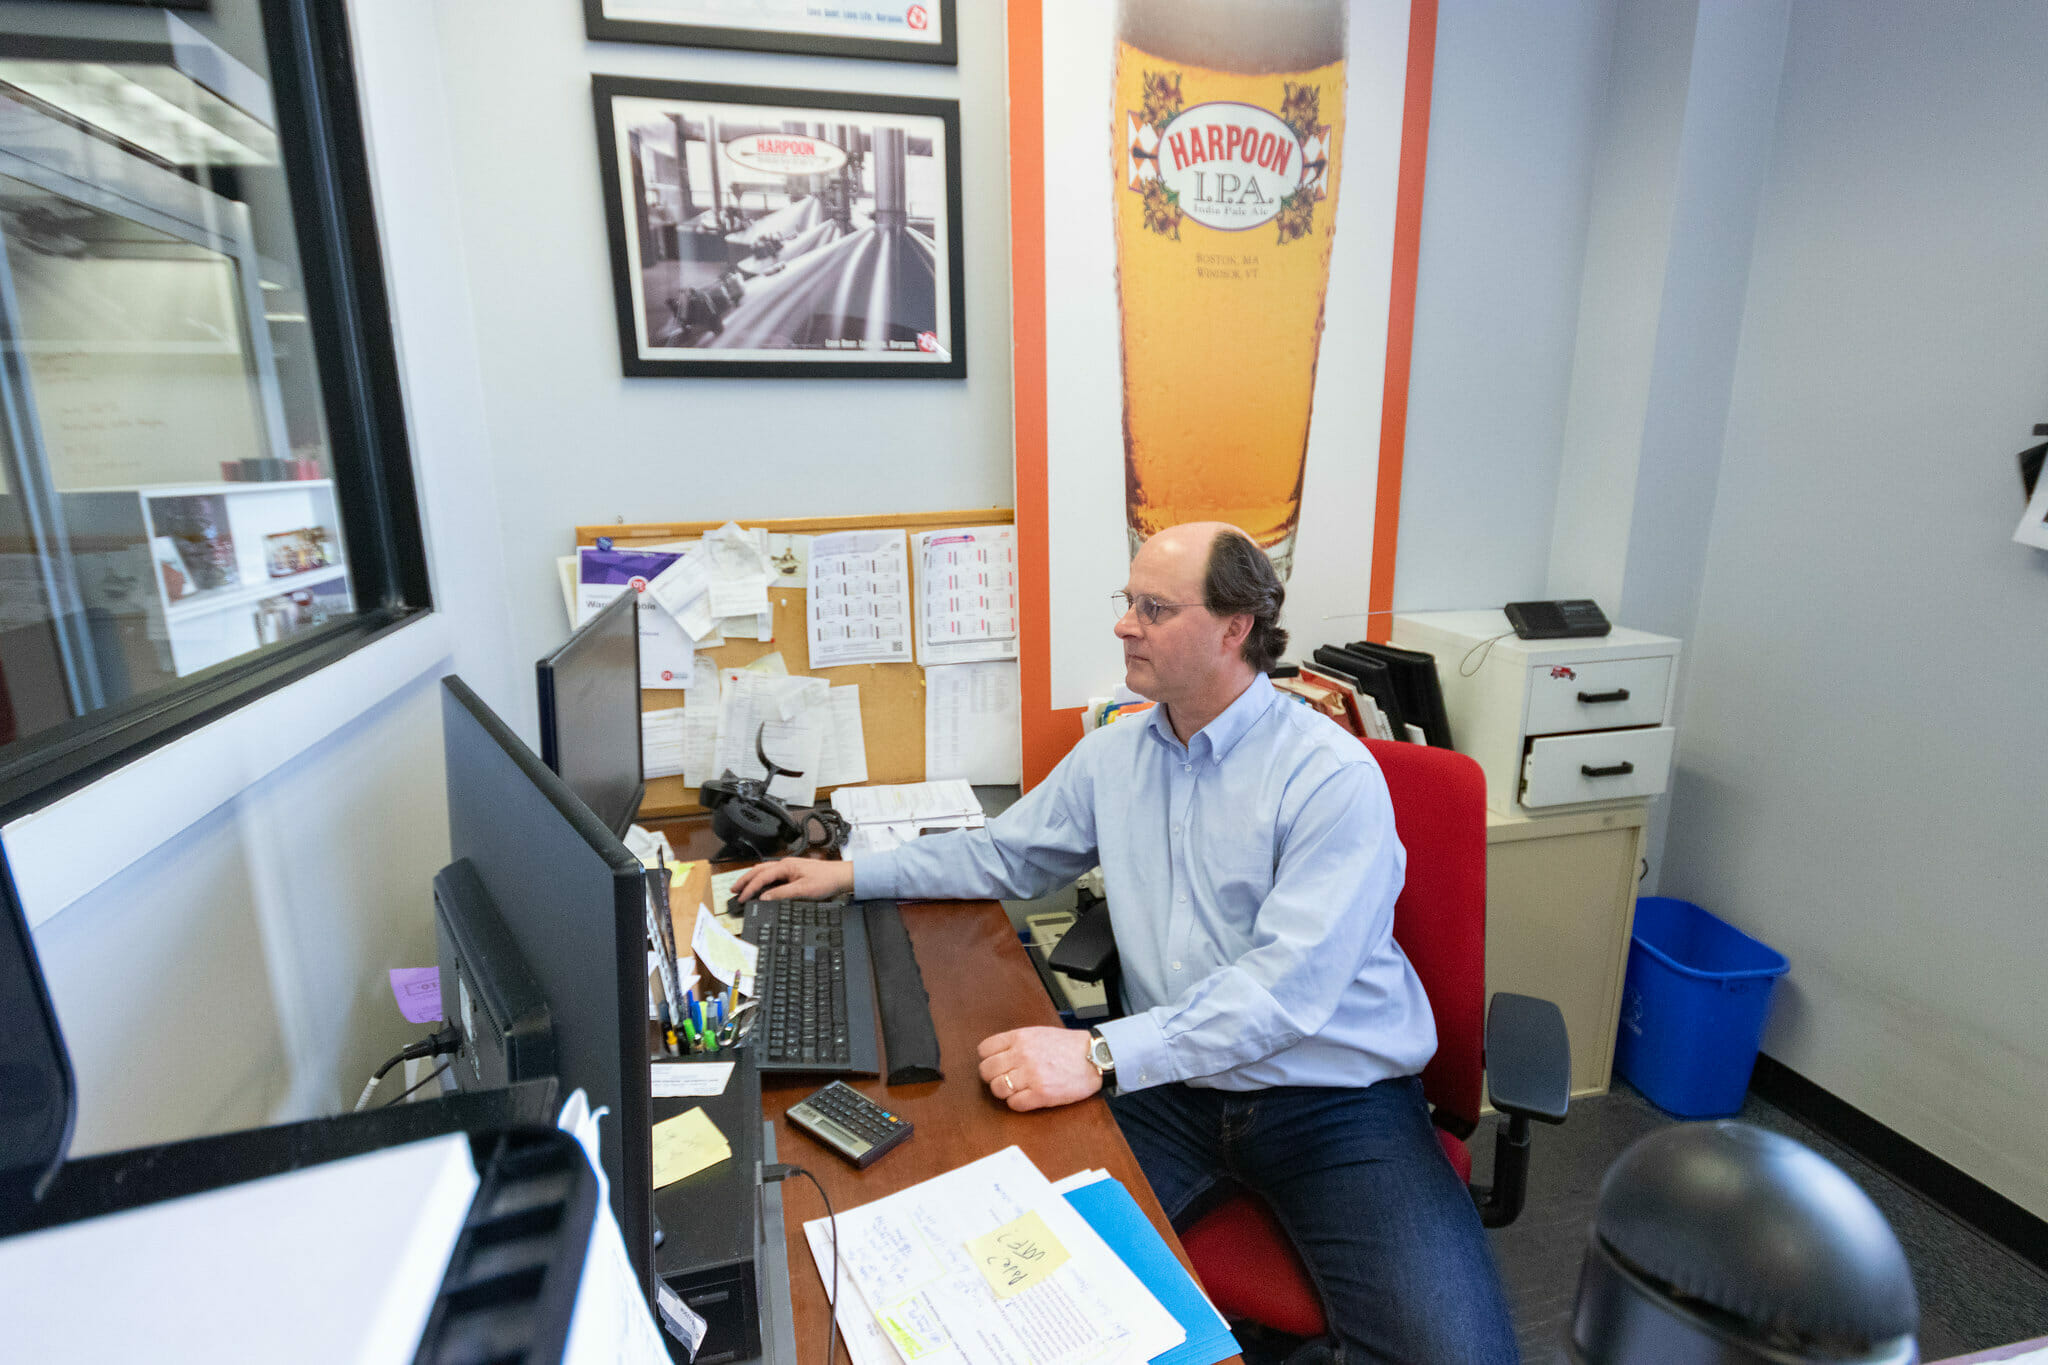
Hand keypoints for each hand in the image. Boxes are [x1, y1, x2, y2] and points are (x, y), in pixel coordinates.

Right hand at [728, 857, 854, 903]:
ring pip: (764, 871)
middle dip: (745, 880)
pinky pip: (772, 874)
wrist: (841, 877)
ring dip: (752, 879)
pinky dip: (762, 880)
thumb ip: (782, 893)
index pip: (761, 877)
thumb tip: (764, 897)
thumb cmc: (826, 880)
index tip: (741, 898)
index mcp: (786, 866)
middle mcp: (785, 864)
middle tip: (733, 890)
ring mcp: (789, 867)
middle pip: (759, 870)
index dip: (749, 888)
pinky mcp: (793, 872)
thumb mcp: (803, 890)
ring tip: (742, 887)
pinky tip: (761, 886)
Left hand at [977, 1027, 1100, 1110]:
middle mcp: (1022, 1055)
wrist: (1094, 1058)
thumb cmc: (1068, 1046)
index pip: (984, 1050)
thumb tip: (995, 1054)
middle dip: (993, 1077)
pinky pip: (1014, 1104)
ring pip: (997, 1089)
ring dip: (1004, 1092)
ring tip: (1016, 1089)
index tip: (995, 1064)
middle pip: (986, 1071)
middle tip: (1005, 1078)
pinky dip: (1017, 1103)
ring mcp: (1031, 1075)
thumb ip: (1016, 1041)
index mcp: (1020, 1037)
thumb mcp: (1038, 1033)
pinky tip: (1027, 1097)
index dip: (987, 1059)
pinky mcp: (1040, 1094)